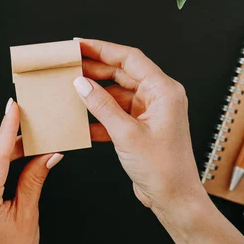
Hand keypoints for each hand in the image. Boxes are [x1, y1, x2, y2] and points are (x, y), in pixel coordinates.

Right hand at [74, 39, 204, 219]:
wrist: (174, 198)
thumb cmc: (163, 168)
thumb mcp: (127, 134)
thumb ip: (102, 106)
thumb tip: (81, 83)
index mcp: (163, 91)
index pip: (130, 58)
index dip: (102, 48)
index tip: (80, 45)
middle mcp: (158, 97)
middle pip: (122, 72)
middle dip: (94, 68)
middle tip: (69, 64)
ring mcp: (149, 112)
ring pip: (116, 93)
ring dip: (94, 93)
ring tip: (70, 88)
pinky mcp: (140, 127)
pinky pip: (115, 113)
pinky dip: (98, 115)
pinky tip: (80, 119)